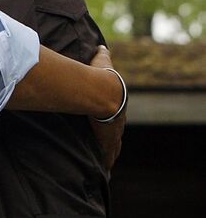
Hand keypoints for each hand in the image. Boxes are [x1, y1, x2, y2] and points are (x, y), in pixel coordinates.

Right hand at [87, 46, 124, 171]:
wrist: (103, 90)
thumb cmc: (101, 76)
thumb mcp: (102, 62)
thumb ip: (102, 54)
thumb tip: (102, 45)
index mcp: (116, 104)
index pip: (116, 115)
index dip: (112, 121)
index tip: (108, 125)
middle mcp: (117, 120)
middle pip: (116, 133)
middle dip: (113, 139)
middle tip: (109, 146)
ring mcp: (113, 133)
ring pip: (113, 148)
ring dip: (111, 154)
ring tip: (108, 165)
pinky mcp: (107, 142)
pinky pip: (108, 156)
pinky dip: (107, 163)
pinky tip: (105, 172)